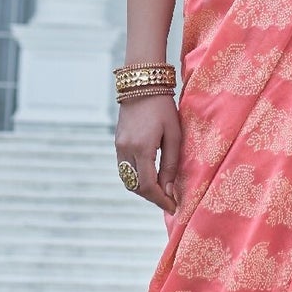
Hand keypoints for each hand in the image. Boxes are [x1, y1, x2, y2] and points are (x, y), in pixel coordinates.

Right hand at [115, 89, 181, 213]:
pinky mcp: (117, 143)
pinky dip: (136, 177)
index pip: (148, 186)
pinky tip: (150, 177)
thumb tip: (168, 190)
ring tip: (161, 191)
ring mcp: (119, 147)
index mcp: (142, 148)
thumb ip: (171, 164)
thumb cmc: (163, 108)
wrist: (142, 84)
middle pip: (136, 187)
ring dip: (143, 189)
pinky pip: (125, 169)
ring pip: (128, 180)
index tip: (174, 207)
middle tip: (169, 201)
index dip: (161, 200)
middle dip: (152, 197)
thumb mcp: (174, 135)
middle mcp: (126, 150)